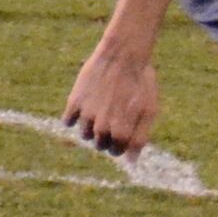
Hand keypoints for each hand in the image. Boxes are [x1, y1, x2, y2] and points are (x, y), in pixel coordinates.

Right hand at [60, 37, 159, 159]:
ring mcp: (87, 115)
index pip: (116, 151)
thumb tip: (131, 162)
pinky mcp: (74, 102)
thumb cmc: (141, 82)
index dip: (120, 141)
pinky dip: (74, 117)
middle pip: (99, 145)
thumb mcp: (149, 111)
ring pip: (84, 135)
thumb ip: (140, 138)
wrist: (123, 54)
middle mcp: (102, 128)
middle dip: (106, 136)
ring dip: (91, 127)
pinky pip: (68, 121)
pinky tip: (86, 103)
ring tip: (101, 107)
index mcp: (121, 133)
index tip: (123, 127)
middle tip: (112, 116)